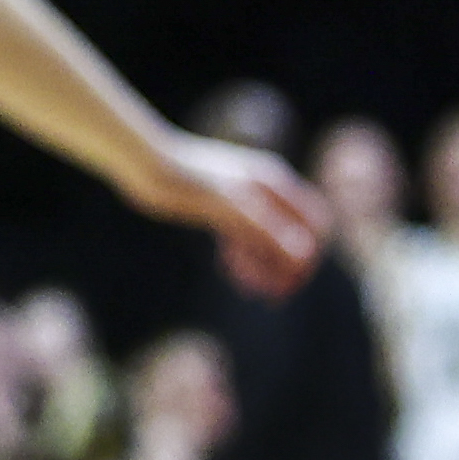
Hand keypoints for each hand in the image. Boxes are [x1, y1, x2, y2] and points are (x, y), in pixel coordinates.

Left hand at [134, 135, 327, 293]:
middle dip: (286, 265)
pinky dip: (245, 257)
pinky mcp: (222, 206)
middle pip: (293, 233)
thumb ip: (266, 229)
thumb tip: (302, 254)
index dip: (311, 253)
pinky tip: (232, 272)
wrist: (143, 162)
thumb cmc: (185, 180)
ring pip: (268, 238)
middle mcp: (264, 188)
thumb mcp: (228, 208)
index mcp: (274, 182)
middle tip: (272, 297)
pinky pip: (246, 237)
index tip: (293, 282)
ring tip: (249, 288)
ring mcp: (244, 197)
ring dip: (265, 266)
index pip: (315, 221)